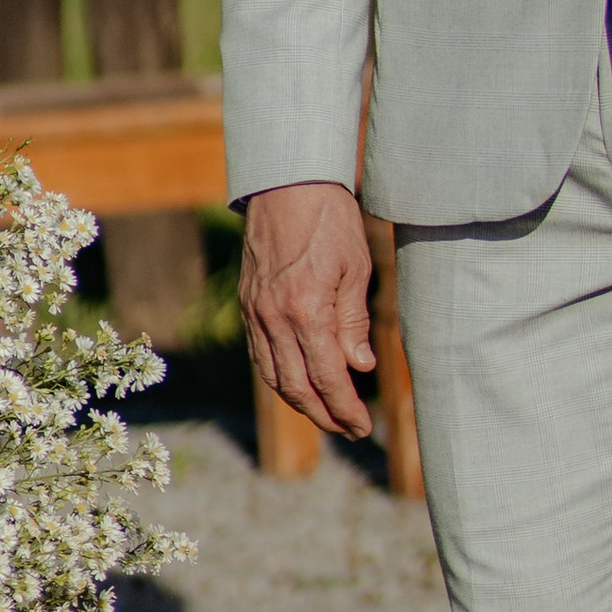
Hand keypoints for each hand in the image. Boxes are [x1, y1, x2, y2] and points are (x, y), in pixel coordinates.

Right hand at [239, 180, 375, 437]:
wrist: (287, 182)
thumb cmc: (330, 219)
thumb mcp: (356, 267)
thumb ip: (354, 321)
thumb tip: (358, 366)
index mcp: (307, 310)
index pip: (327, 378)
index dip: (345, 408)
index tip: (362, 426)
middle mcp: (274, 318)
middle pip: (296, 387)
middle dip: (324, 415)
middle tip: (349, 429)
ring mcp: (256, 313)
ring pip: (274, 376)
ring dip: (300, 403)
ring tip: (327, 414)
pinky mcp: (249, 304)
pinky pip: (260, 355)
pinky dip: (280, 377)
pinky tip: (298, 383)